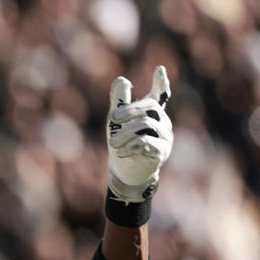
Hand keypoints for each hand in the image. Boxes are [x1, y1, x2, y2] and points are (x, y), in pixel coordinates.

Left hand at [107, 66, 172, 202]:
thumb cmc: (122, 142)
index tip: (159, 69)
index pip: (160, 94)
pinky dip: (130, 146)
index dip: (160, 82)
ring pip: (147, 125)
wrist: (125, 172)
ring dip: (125, 133)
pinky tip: (119, 152)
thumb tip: (122, 79)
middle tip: (112, 117)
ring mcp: (164, 136)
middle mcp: (162, 121)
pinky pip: (147, 142)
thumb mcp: (116, 122)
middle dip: (130, 109)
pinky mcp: (161, 151)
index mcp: (151, 112)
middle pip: (150, 106)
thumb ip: (119, 101)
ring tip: (112, 143)